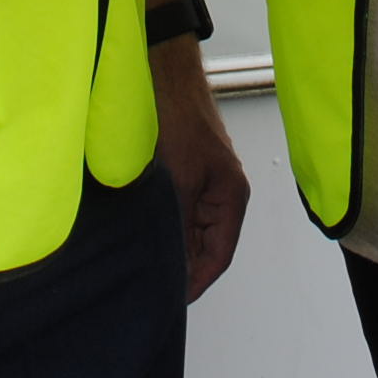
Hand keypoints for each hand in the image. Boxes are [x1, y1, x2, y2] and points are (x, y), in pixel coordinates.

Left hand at [150, 39, 250, 299]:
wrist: (164, 76)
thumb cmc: (178, 121)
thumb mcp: (178, 182)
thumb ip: (179, 226)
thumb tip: (174, 267)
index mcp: (232, 197)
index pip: (218, 256)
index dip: (196, 282)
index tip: (172, 301)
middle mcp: (224, 194)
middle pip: (207, 246)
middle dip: (184, 267)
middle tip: (153, 288)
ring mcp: (206, 184)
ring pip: (192, 230)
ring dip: (174, 246)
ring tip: (146, 267)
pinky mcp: (189, 174)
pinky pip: (182, 212)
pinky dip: (167, 226)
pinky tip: (145, 236)